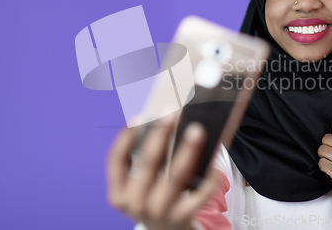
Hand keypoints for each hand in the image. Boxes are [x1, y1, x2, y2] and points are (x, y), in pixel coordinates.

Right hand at [106, 114, 221, 229]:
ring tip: (197, 131)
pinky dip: (209, 179)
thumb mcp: (138, 186)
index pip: (117, 160)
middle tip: (172, 114)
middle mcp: (135, 202)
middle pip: (149, 162)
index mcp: (118, 193)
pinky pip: (199, 195)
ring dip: (187, 150)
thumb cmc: (152, 199)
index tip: (140, 116)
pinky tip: (214, 166)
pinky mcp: (181, 217)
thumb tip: (166, 125)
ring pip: (176, 175)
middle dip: (161, 134)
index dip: (127, 137)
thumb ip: (144, 162)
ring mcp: (158, 211)